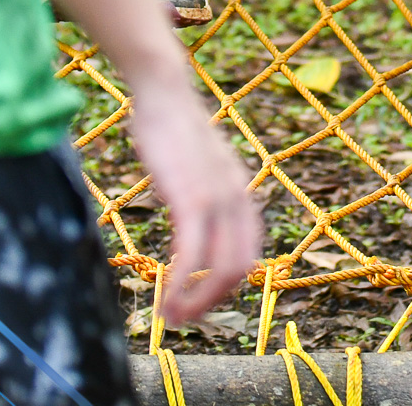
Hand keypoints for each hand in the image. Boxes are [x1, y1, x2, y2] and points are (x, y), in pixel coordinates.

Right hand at [123, 81, 261, 325]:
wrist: (165, 92)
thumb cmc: (175, 129)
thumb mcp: (202, 167)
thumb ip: (208, 194)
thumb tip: (200, 219)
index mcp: (242, 196)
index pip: (248, 255)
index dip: (225, 286)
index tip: (199, 300)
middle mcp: (238, 200)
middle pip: (239, 270)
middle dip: (211, 302)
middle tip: (183, 318)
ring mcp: (217, 201)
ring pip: (218, 270)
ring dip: (195, 302)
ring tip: (170, 318)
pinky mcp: (191, 199)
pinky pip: (191, 255)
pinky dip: (179, 284)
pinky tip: (163, 297)